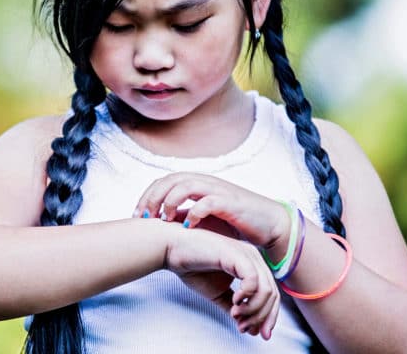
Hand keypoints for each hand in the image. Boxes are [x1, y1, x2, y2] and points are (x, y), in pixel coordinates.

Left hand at [135, 172, 289, 248]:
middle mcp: (205, 182)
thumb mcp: (205, 215)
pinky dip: (194, 212)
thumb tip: (159, 223)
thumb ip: (185, 212)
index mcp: (197, 183)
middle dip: (153, 198)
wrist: (268, 224)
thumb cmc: (235, 222)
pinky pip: (207, 202)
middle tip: (143, 217)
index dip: (147, 195)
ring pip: (186, 186)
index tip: (137, 215)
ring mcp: (218, 190)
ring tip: (163, 219)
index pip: (164, 181)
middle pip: (170, 180)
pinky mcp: (230, 203)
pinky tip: (186, 226)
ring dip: (170, 201)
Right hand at [164, 224, 280, 339]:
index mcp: (251, 264)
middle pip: (272, 294)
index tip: (257, 333)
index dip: (268, 316)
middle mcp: (253, 257)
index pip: (271, 293)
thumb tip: (247, 326)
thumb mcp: (218, 293)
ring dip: (253, 310)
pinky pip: (253, 280)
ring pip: (266, 290)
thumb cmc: (193, 267)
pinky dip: (247, 296)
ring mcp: (246, 255)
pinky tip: (235, 302)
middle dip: (263, 317)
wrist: (173, 249)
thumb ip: (234, 307)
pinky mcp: (236, 255)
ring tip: (237, 316)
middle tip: (247, 329)